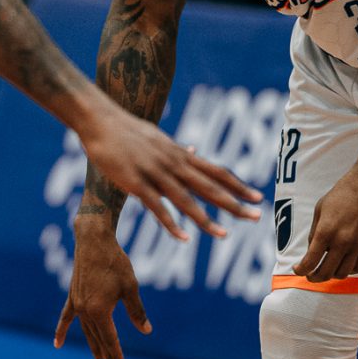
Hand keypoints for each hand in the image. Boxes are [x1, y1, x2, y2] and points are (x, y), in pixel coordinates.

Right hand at [55, 217, 148, 358]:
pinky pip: (66, 318)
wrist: (94, 241)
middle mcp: (85, 310)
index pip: (110, 339)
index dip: (117, 354)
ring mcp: (76, 304)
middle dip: (107, 353)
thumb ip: (137, 311)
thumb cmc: (115, 263)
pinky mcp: (72, 296)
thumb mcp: (130, 287)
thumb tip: (146, 331)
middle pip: (97, 337)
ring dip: (93, 345)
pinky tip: (57, 343)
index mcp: (100, 310)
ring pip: (85, 330)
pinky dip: (62, 330)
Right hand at [79, 99, 261, 240]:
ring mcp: (156, 174)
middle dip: (234, 204)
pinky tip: (184, 238)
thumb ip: (176, 149)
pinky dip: (171, 223)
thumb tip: (192, 150)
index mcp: (180, 155)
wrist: (101, 120)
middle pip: (209, 187)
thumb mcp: (158, 138)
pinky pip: (157, 207)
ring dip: (206, 219)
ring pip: (186, 200)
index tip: (256, 197)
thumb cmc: (127, 130)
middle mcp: (174, 164)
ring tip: (224, 235)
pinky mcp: (136, 183)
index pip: (216, 172)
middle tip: (256, 217)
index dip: (238, 186)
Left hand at [294, 152, 357, 281]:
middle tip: (311, 275)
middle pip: (326, 272)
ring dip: (332, 275)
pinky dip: (350, 269)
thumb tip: (312, 249)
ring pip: (343, 273)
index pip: (310, 261)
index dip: (301, 270)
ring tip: (327, 269)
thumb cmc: (342, 193)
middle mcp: (341, 242)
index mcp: (325, 231)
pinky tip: (345, 263)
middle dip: (314, 277)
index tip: (298, 270)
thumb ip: (315, 231)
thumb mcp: (320, 209)